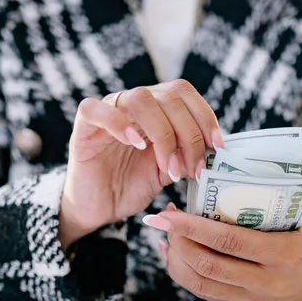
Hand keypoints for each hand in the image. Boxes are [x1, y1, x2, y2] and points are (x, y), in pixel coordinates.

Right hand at [59, 80, 222, 247]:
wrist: (98, 207)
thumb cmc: (131, 186)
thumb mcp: (167, 171)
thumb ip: (186, 156)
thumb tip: (214, 150)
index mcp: (155, 109)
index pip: (183, 93)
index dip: (204, 115)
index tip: (218, 146)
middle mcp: (133, 105)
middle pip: (168, 96)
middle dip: (189, 133)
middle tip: (193, 168)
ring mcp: (108, 112)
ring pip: (139, 98)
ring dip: (162, 133)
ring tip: (167, 166)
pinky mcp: (83, 128)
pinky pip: (95, 109)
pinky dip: (117, 122)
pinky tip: (135, 144)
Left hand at [143, 207, 301, 300]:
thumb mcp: (296, 221)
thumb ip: (260, 212)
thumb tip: (214, 190)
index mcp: (282, 255)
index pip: (228, 241)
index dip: (193, 227)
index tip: (169, 213)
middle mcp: (266, 283)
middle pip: (208, 266)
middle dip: (177, 242)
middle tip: (164, 220)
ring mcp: (254, 299)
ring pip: (200, 284)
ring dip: (176, 259)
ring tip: (167, 235)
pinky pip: (206, 292)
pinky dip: (184, 273)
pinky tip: (174, 254)